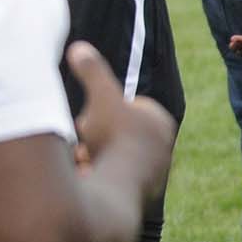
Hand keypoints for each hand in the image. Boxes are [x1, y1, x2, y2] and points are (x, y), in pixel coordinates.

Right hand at [66, 42, 174, 200]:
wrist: (117, 189)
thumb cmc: (113, 138)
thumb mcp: (101, 97)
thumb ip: (92, 71)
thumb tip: (78, 47)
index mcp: (160, 120)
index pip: (123, 106)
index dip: (101, 110)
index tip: (92, 119)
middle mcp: (163, 146)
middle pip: (116, 131)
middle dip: (96, 136)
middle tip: (87, 142)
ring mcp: (154, 171)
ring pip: (111, 154)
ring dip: (93, 155)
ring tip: (86, 160)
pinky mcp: (140, 194)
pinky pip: (112, 176)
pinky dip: (97, 174)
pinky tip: (90, 178)